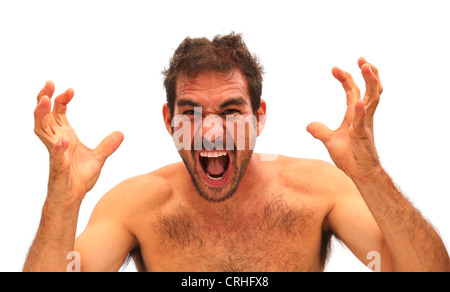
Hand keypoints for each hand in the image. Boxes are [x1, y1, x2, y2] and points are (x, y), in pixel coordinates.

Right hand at [34, 81, 123, 204]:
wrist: (74, 198)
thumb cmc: (79, 179)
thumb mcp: (98, 158)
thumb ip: (107, 145)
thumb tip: (121, 134)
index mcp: (64, 136)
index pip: (58, 113)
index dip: (61, 100)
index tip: (70, 90)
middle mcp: (56, 141)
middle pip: (44, 115)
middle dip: (44, 98)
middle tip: (49, 83)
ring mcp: (54, 154)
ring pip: (41, 130)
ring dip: (41, 115)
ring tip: (44, 100)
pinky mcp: (57, 168)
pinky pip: (54, 156)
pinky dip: (57, 148)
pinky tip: (62, 141)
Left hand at [307, 58, 383, 179]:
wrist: (360, 174)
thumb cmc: (350, 157)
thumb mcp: (330, 141)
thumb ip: (320, 131)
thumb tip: (308, 125)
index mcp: (354, 115)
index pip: (352, 91)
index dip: (346, 78)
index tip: (334, 68)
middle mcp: (363, 116)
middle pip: (368, 90)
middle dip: (367, 73)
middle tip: (361, 59)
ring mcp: (365, 125)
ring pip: (373, 99)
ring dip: (371, 82)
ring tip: (366, 67)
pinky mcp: (363, 136)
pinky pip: (363, 121)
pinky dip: (361, 111)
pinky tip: (358, 102)